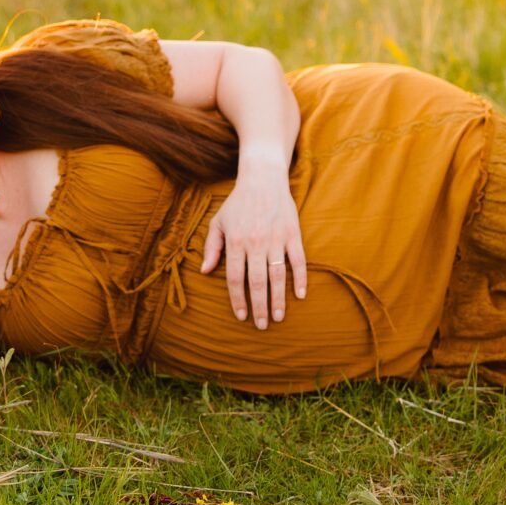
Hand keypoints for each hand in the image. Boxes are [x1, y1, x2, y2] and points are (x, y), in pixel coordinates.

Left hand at [201, 158, 306, 327]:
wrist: (263, 179)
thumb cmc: (238, 203)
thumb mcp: (218, 222)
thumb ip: (211, 247)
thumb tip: (205, 271)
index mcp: (236, 241)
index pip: (235, 278)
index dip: (237, 299)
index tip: (241, 316)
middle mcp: (255, 243)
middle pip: (257, 282)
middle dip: (259, 306)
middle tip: (260, 325)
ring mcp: (276, 239)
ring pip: (277, 276)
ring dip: (278, 299)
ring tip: (277, 317)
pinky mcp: (292, 234)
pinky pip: (298, 261)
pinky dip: (300, 279)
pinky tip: (299, 295)